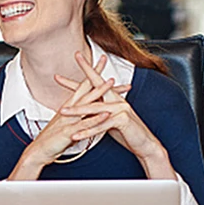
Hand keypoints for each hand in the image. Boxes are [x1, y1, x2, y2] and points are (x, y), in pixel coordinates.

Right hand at [9, 55, 130, 177]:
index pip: (82, 86)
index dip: (91, 74)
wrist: (37, 152)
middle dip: (95, 73)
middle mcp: (68, 110)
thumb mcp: (65, 125)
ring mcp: (69, 119)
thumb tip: (84, 114)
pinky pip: (85, 124)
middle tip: (105, 59)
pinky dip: (96, 119)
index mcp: (68, 107)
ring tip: (111, 82)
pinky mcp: (69, 132)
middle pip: (84, 88)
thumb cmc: (51, 141)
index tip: (100, 63)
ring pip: (86, 103)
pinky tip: (107, 113)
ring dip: (99, 91)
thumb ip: (75, 118)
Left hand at [58, 52, 172, 174]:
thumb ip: (99, 113)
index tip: (74, 60)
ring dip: (76, 111)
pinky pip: (101, 125)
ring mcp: (120, 108)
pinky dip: (87, 132)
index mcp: (113, 97)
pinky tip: (76, 135)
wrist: (145, 144)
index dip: (84, 71)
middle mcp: (116, 100)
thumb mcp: (110, 120)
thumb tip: (86, 110)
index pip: (95, 82)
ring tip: (62, 112)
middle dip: (74, 84)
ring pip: (94, 109)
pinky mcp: (122, 120)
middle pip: (92, 89)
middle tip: (58, 77)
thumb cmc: (127, 132)